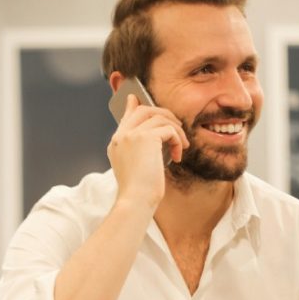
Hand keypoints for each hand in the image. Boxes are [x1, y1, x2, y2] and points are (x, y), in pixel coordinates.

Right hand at [106, 93, 188, 209]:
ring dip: (175, 130)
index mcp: (116, 143)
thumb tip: (156, 138)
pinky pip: (169, 129)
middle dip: (164, 114)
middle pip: (144, 110)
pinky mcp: (145, 137)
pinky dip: (177, 140)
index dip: (133, 106)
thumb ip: (141, 150)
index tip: (135, 99)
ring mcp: (131, 135)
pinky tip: (178, 155)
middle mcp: (121, 136)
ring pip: (159, 117)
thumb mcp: (137, 168)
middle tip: (177, 126)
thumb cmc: (139, 192)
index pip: (126, 117)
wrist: (135, 201)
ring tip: (181, 146)